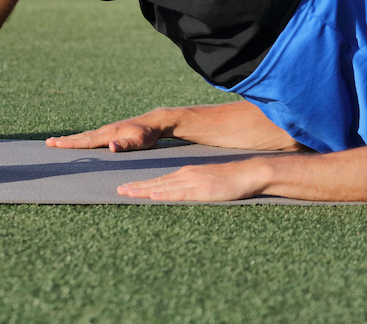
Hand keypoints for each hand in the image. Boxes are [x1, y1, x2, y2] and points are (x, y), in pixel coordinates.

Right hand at [45, 117, 163, 151]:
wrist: (154, 122)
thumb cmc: (148, 134)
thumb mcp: (140, 142)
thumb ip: (125, 144)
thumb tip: (111, 147)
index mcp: (108, 134)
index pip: (85, 141)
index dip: (69, 144)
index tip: (54, 144)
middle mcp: (105, 131)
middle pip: (81, 137)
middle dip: (64, 141)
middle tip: (47, 143)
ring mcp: (107, 130)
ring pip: (85, 135)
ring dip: (70, 139)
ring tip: (57, 141)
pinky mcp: (110, 131)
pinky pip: (91, 136)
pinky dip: (80, 138)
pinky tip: (78, 140)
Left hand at [116, 158, 270, 201]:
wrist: (249, 173)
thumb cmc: (230, 180)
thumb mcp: (206, 182)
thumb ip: (192, 187)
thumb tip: (179, 194)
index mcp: (186, 173)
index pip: (159, 180)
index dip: (142, 184)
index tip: (126, 187)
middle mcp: (186, 175)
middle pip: (157, 182)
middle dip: (136, 186)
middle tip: (118, 190)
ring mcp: (193, 182)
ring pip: (163, 187)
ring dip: (144, 190)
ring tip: (127, 192)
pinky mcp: (202, 190)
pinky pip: (180, 193)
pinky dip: (165, 194)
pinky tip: (154, 195)